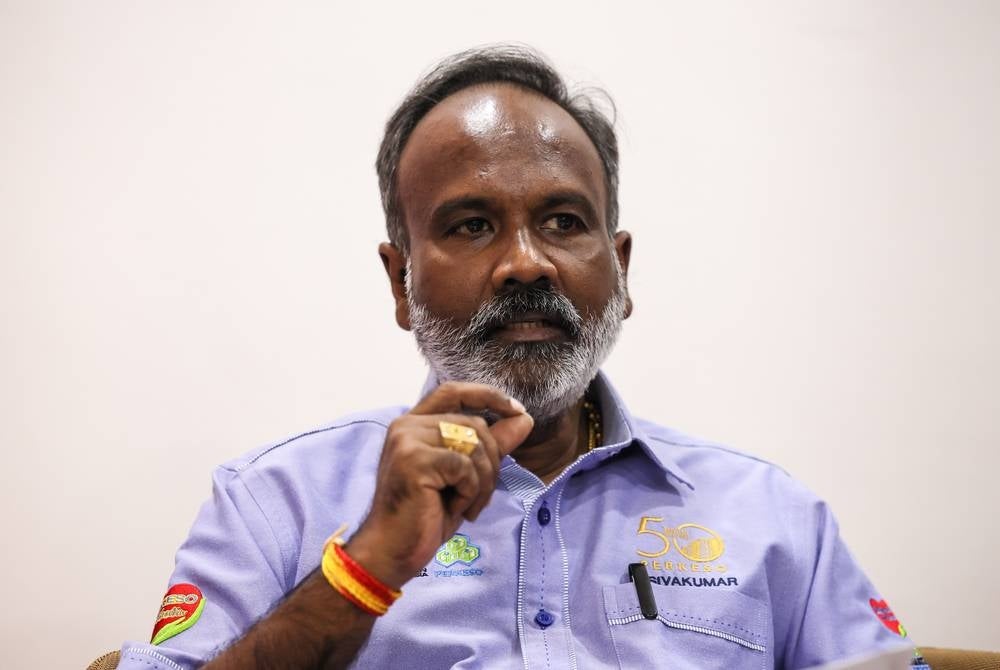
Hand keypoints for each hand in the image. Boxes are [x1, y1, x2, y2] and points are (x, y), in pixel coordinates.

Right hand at [345, 382, 533, 588]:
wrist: (393, 551)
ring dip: (482, 482)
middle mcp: (406, 425)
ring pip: (473, 444)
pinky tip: (453, 509)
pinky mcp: (414, 460)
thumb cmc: (426, 515)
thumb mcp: (466, 476)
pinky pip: (465, 466)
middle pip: (474, 425)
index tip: (517, 411)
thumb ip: (491, 445)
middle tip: (478, 498)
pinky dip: (469, 491)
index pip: (454, 392)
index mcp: (414, 424)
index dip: (488, 396)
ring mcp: (407, 440)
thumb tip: (524, 419)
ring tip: (466, 506)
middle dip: (490, 462)